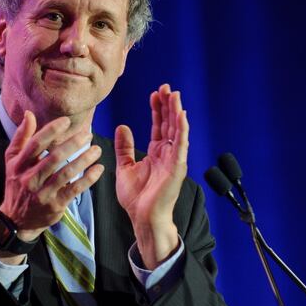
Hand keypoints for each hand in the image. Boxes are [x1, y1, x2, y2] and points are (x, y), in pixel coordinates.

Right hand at [0, 112, 103, 249]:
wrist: (16, 219)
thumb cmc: (16, 184)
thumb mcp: (12, 160)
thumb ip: (21, 137)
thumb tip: (29, 114)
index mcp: (19, 165)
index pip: (36, 144)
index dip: (51, 131)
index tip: (67, 121)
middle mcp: (30, 179)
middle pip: (54, 158)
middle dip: (73, 144)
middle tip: (88, 134)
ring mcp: (42, 193)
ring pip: (66, 173)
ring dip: (84, 160)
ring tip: (97, 150)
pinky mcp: (55, 205)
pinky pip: (74, 189)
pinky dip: (88, 178)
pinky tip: (98, 169)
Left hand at [114, 83, 188, 268]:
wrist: (143, 218)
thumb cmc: (136, 197)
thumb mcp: (125, 167)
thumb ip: (125, 148)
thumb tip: (123, 127)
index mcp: (156, 153)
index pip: (159, 126)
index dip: (157, 109)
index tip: (154, 93)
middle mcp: (168, 154)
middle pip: (170, 124)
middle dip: (168, 105)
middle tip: (166, 87)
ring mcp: (174, 160)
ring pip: (178, 131)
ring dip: (176, 112)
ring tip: (174, 95)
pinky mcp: (178, 168)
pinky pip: (181, 145)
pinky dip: (182, 130)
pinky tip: (181, 116)